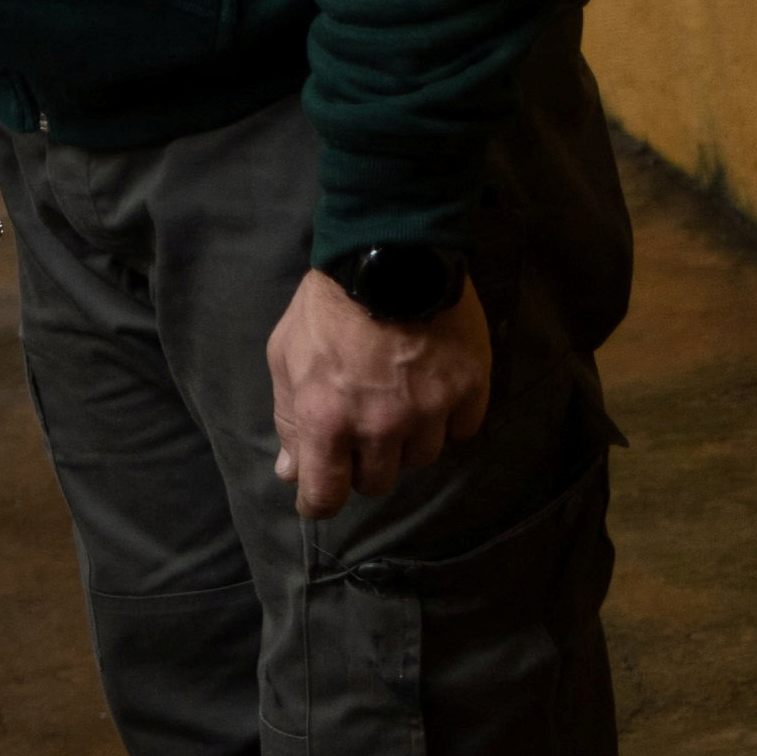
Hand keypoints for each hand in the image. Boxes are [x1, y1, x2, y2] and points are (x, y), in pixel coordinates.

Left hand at [268, 267, 490, 517]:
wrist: (392, 254)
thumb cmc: (327, 307)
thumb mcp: (286, 357)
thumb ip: (290, 418)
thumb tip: (290, 471)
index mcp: (326, 420)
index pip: (325, 496)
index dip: (320, 501)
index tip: (323, 493)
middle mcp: (379, 426)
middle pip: (377, 482)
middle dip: (366, 462)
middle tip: (364, 425)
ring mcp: (429, 411)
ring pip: (421, 457)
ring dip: (409, 438)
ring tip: (401, 396)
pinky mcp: (470, 391)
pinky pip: (462, 430)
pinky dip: (449, 417)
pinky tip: (435, 387)